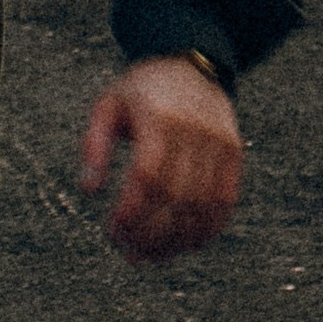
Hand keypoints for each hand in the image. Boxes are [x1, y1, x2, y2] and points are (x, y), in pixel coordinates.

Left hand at [80, 55, 242, 264]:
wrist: (190, 65)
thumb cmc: (140, 91)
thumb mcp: (107, 105)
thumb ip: (94, 145)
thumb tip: (88, 190)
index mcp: (159, 118)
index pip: (148, 176)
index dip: (132, 210)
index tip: (113, 231)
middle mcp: (195, 132)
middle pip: (176, 197)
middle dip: (152, 233)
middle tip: (130, 254)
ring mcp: (219, 145)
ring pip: (202, 206)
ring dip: (177, 240)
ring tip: (151, 257)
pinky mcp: (234, 155)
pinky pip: (224, 202)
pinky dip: (206, 230)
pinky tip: (183, 246)